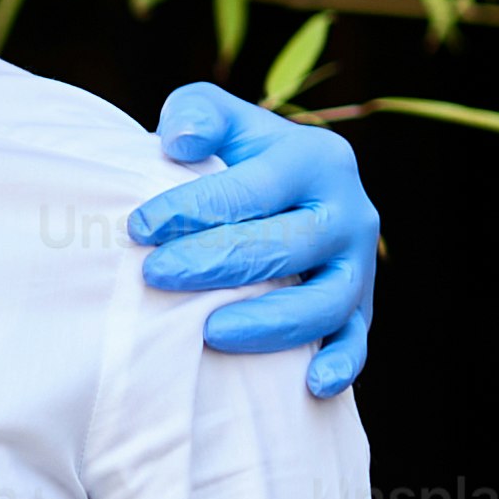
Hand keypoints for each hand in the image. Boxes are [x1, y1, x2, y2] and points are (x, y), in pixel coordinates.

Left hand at [132, 83, 376, 396]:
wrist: (282, 197)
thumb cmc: (236, 159)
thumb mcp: (220, 121)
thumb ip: (196, 112)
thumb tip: (178, 141)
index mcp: (316, 158)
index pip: (254, 187)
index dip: (195, 207)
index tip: (139, 228)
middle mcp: (348, 211)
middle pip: (288, 245)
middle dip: (217, 262)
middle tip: (155, 275)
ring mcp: (358, 265)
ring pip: (325, 301)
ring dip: (271, 322)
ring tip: (208, 333)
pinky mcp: (360, 310)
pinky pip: (357, 342)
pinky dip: (341, 364)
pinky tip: (309, 386)